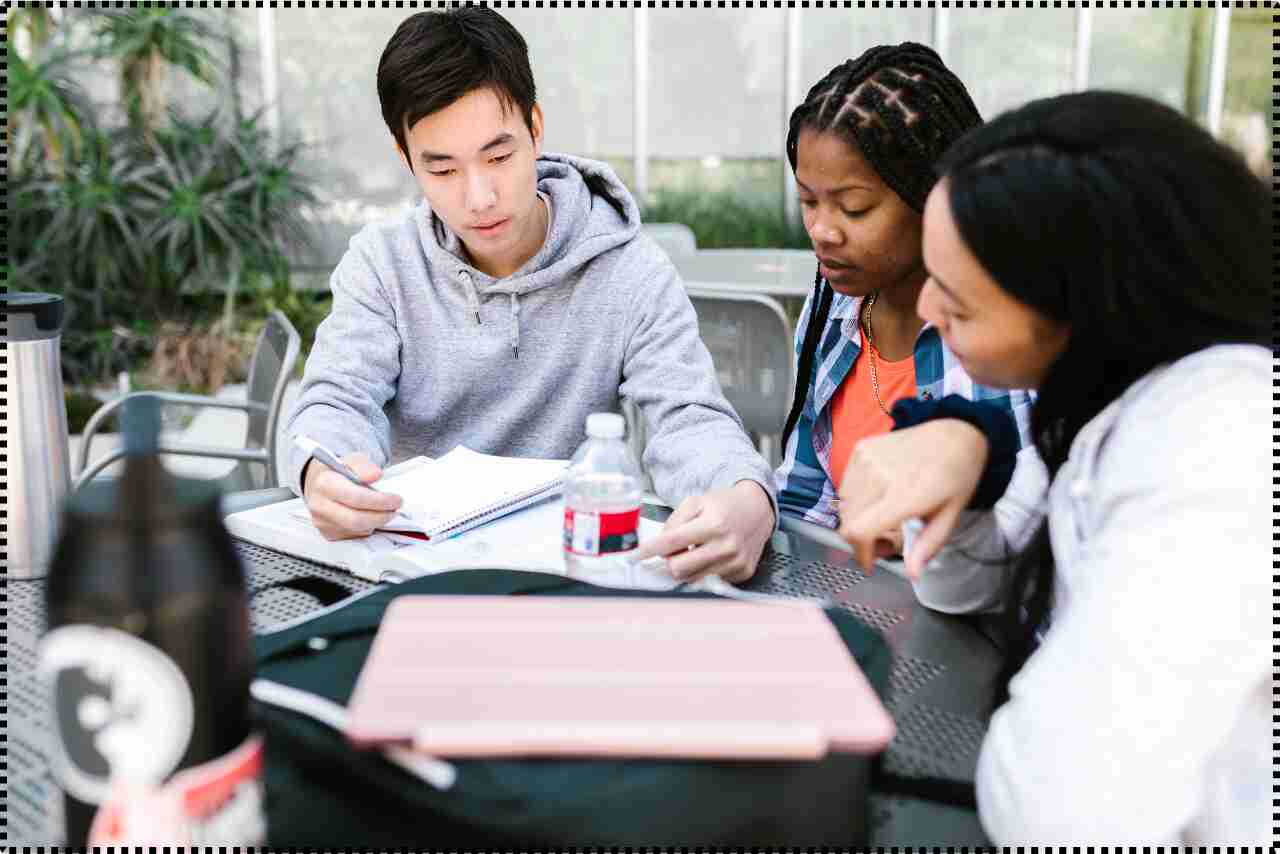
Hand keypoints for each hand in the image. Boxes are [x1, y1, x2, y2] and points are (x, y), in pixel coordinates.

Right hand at [303, 451, 403, 540]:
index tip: (396, 499)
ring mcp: (322, 523)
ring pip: (358, 530)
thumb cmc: (337, 472)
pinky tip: (369, 517)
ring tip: (383, 510)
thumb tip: (376, 474)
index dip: (380, 501)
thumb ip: (364, 466)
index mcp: (324, 484)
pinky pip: (355, 536)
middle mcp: (320, 506)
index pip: (356, 497)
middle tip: (395, 509)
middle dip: (382, 516)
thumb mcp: (351, 460)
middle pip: (357, 520)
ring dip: (376, 522)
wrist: (317, 484)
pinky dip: (368, 528)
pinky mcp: (328, 535)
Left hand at [635, 480, 773, 584]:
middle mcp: (726, 546)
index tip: (636, 555)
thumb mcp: (696, 502)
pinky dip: (704, 571)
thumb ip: (674, 522)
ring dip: (686, 568)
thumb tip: (659, 546)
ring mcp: (735, 563)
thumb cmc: (724, 504)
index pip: (672, 542)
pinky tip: (710, 556)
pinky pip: (711, 581)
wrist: (758, 509)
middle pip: (679, 569)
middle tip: (671, 552)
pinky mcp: (742, 573)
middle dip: (669, 562)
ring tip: (693, 551)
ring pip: (693, 579)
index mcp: (713, 524)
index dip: (650, 550)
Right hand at [836, 419, 988, 578]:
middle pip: (847, 522)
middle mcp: (880, 475)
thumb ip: (927, 547)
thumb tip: (912, 574)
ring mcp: (867, 459)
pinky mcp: (861, 449)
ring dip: (856, 519)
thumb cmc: (955, 475)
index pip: (859, 530)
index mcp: (905, 495)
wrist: (953, 434)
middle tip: (883, 539)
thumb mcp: (949, 517)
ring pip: (843, 505)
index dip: (859, 553)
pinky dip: (855, 498)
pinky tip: (877, 496)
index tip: (870, 562)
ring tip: (881, 516)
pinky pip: (845, 485)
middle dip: (860, 540)